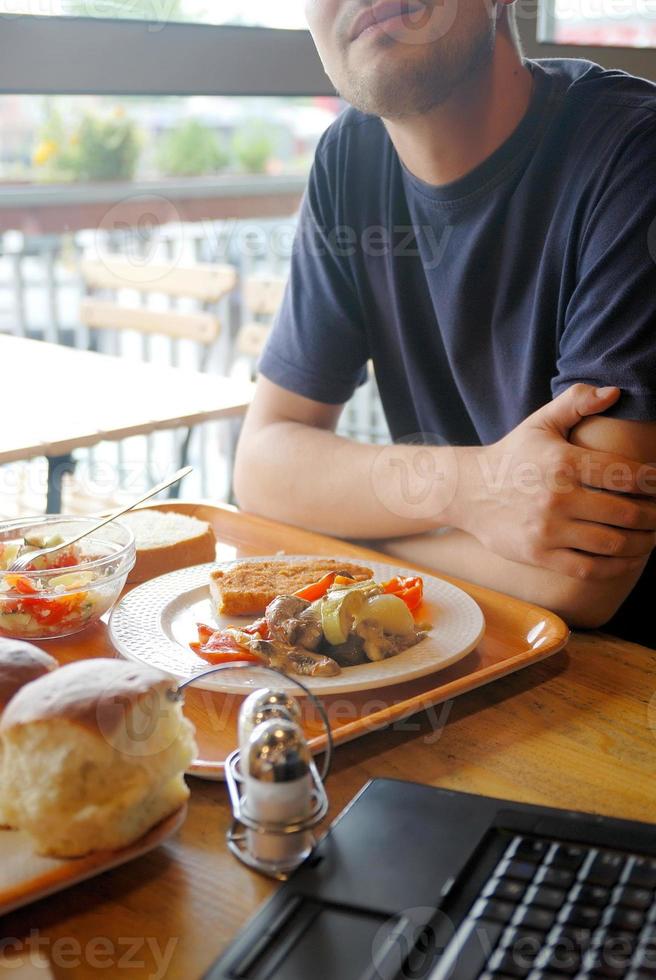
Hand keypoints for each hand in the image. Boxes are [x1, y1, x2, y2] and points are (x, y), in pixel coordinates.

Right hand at [453, 384, 655, 579]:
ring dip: (642, 543)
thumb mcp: (540, 423)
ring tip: (651, 536)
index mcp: (562, 462)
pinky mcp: (539, 554)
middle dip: (654, 516)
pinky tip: (629, 557)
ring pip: (612, 544)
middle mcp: (556, 497)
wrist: (468, 492)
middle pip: (625, 513)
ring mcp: (547, 529)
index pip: (624, 474)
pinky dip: (618, 567)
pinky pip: (590, 568)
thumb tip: (614, 392)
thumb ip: (576, 402)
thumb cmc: (512, 456)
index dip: (654, 481)